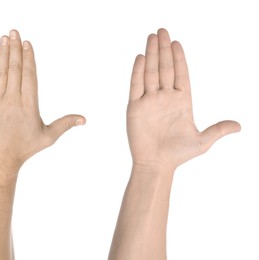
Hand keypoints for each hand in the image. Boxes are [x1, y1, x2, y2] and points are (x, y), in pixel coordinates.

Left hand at [0, 30, 84, 170]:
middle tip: (14, 32)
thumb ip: (66, 124)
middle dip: (15, 48)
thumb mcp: (49, 136)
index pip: (29, 75)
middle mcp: (12, 100)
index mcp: (29, 105)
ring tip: (4, 38)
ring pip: (1, 72)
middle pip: (14, 68)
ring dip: (3, 54)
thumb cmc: (26, 147)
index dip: (28, 57)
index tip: (27, 43)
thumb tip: (84, 119)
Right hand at [127, 28, 239, 169]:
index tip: (177, 43)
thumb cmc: (178, 155)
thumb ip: (218, 130)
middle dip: (163, 49)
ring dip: (151, 55)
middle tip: (162, 31)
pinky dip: (138, 72)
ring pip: (150, 73)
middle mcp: (164, 98)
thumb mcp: (202, 142)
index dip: (179, 59)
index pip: (180, 74)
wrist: (156, 164)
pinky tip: (141, 57)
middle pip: (164, 68)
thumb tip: (239, 126)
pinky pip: (136, 85)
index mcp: (181, 101)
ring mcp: (149, 101)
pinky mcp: (135, 107)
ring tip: (152, 38)